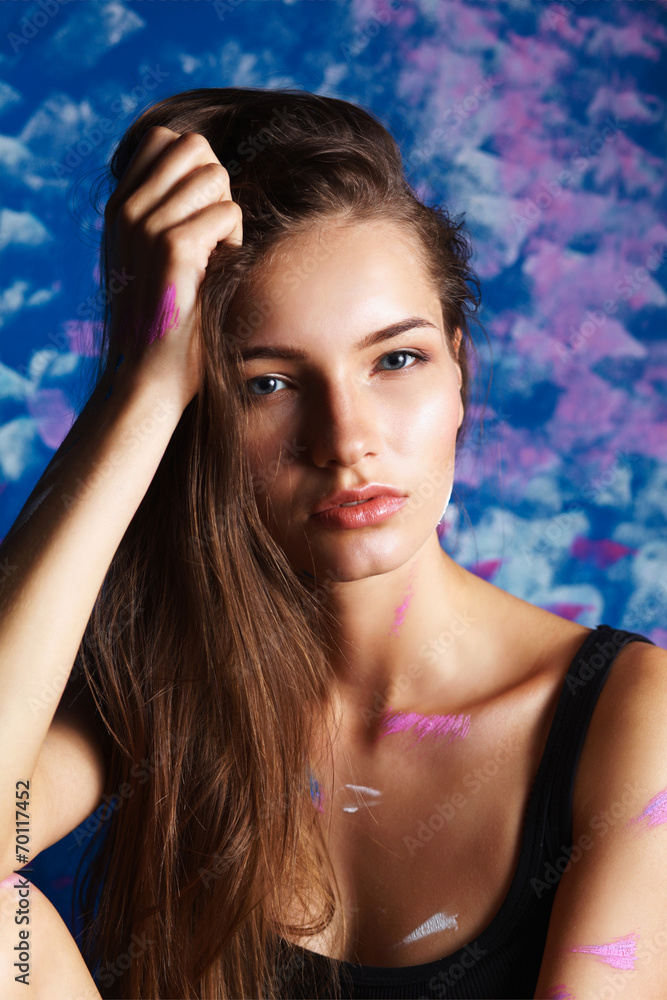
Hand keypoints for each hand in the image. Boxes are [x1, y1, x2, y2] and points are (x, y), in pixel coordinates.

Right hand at [103, 125, 242, 405]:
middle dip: (216, 185)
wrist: (149, 375)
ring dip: (226, 215)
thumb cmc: (165, 324)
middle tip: (211, 235)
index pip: (163, 138)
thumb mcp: (150, 257)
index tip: (197, 217)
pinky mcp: (173, 247)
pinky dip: (235, 242)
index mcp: (119, 207)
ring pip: (215, 176)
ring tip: (213, 256)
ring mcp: (146, 225)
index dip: (195, 167)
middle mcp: (126, 208)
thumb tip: (205, 171)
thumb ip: (164, 213)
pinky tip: (217, 273)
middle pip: (194, 147)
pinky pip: (229, 213)